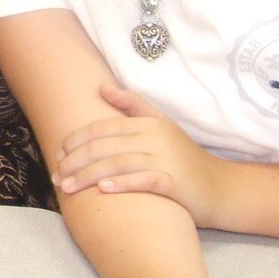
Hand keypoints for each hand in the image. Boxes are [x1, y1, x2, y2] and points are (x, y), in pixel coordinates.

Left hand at [56, 83, 222, 224]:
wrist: (221, 188)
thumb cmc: (184, 157)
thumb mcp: (160, 124)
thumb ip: (132, 105)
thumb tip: (101, 87)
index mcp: (147, 123)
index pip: (103, 128)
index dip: (77, 140)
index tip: (59, 154)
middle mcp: (154, 138)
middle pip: (104, 146)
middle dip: (76, 162)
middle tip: (57, 177)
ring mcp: (165, 160)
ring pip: (118, 164)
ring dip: (88, 177)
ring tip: (68, 187)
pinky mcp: (175, 182)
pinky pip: (144, 181)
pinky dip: (122, 184)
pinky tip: (103, 191)